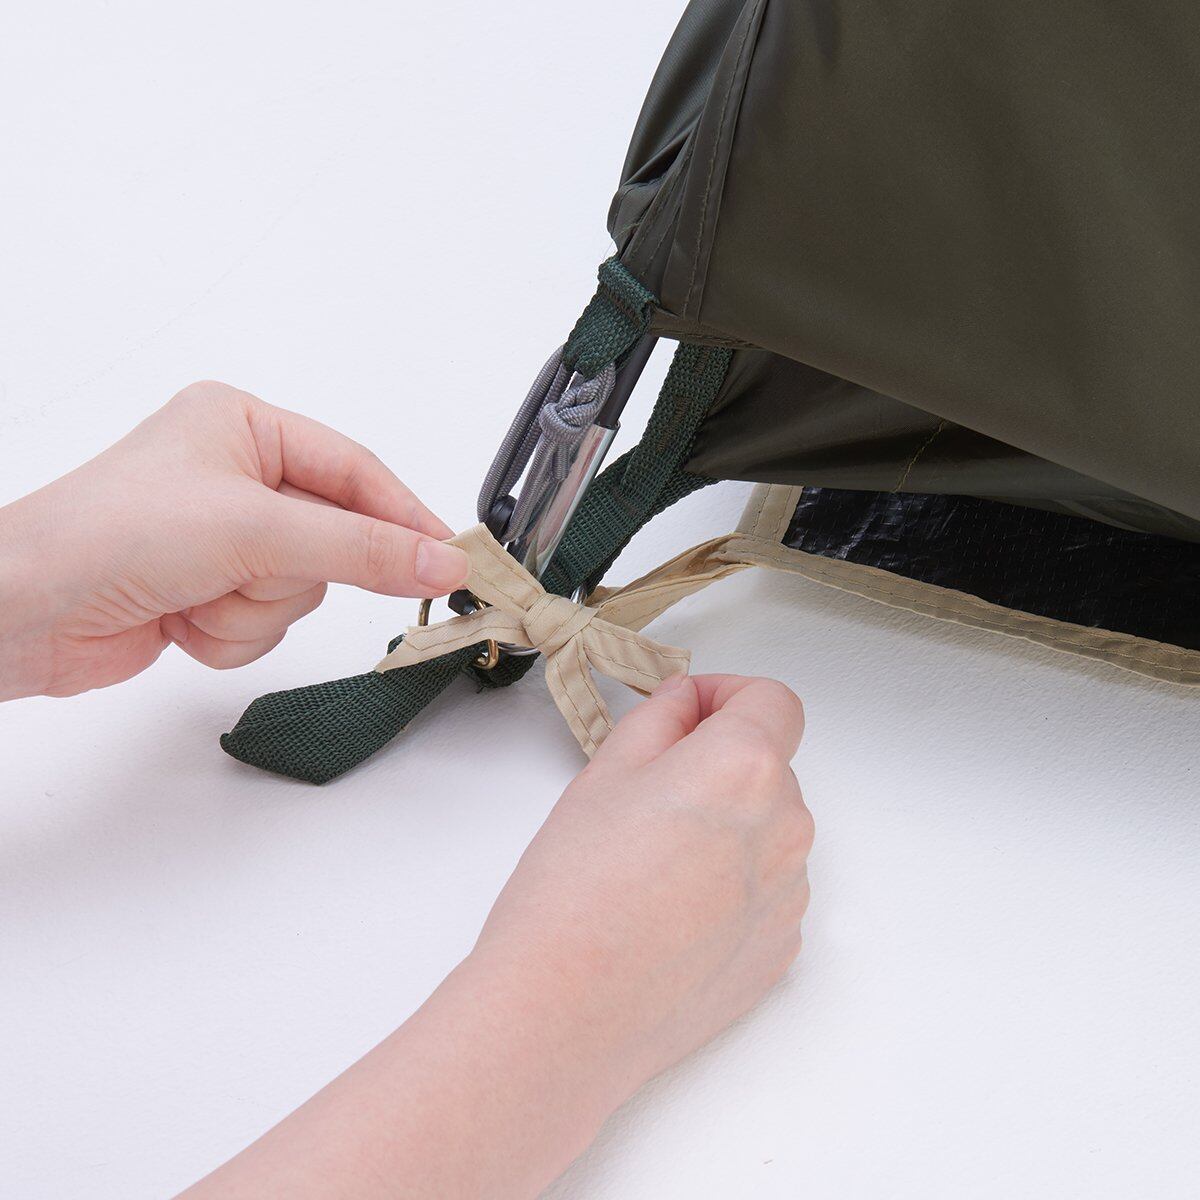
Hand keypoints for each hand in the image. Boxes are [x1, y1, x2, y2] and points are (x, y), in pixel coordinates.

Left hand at [0, 381, 468, 699]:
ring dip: (252, 609)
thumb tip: (440, 562)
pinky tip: (181, 619)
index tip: (449, 561)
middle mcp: (236, 476)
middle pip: (333, 541)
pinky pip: (264, 626)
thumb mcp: (255, 529)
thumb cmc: (110, 535)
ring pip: (301, 591)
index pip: (355, 472)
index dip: (404, 518)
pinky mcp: (206, 591)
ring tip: (195, 593)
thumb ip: (361, 549)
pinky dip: (230, 635)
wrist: (19, 613)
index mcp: (244, 426)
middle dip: (288, 572)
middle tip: (244, 571)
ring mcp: (222, 539)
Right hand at [180, 674, 812, 1199]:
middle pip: (769, 767)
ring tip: (652, 862)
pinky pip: (765, 891)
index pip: (773, 700)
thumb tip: (686, 703)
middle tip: (648, 792)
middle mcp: (786, 828)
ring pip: (767, 831)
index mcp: (745, 768)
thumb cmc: (574, 892)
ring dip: (728, 826)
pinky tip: (669, 909)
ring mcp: (789, 896)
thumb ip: (660, 718)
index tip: (691, 710)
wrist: (567, 1012)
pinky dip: (730, 884)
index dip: (728, 694)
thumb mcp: (604, 773)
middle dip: (719, 763)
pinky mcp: (779, 950)